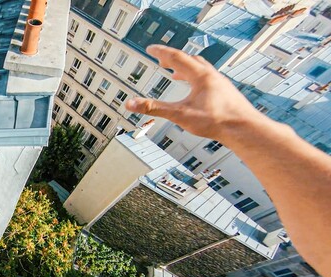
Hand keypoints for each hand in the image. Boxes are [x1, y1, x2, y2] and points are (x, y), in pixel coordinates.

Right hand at [126, 45, 270, 143]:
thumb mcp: (180, 115)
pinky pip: (208, 79)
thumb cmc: (217, 122)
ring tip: (175, 73)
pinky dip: (196, 79)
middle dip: (172, 58)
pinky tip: (195, 91)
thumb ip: (154, 108)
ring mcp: (220, 83)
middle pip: (189, 60)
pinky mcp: (225, 93)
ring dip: (185, 68)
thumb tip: (132, 104)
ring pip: (200, 69)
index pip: (176, 58)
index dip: (161, 52)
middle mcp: (211, 76)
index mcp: (200, 76)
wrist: (243, 129)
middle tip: (160, 59)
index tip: (151, 48)